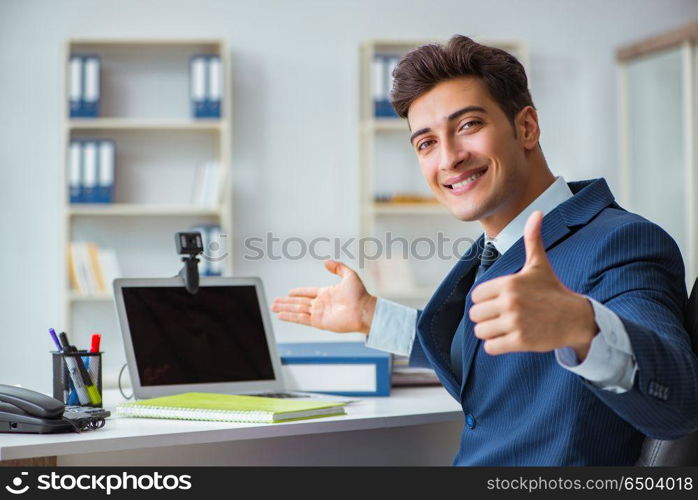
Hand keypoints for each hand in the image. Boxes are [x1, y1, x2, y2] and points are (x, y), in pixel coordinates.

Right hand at [271, 260, 376, 333]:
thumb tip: (326, 261)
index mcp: (327, 293)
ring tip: (273, 307)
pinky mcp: (319, 322)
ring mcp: (319, 313)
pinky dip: (290, 317)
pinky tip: (281, 316)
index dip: (298, 292)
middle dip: (286, 302)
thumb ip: (338, 267)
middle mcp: (321, 304)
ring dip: (285, 308)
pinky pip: (301, 319)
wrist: (365, 311)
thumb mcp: (349, 275)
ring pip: (297, 310)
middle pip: (299, 302)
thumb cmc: (360, 295)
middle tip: (274, 302)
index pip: (308, 292)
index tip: (289, 292)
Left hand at [469, 211, 597, 358]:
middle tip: (501, 316)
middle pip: (475, 315)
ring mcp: (515, 323)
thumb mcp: (539, 264)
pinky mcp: (520, 342)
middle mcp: (510, 302)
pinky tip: (509, 339)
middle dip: (485, 318)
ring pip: (481, 332)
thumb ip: (532, 239)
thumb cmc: (553, 290)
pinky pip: (491, 348)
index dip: (485, 300)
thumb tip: (537, 212)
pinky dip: (496, 346)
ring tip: (505, 328)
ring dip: (490, 333)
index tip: (500, 301)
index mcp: (509, 283)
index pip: (476, 296)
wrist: (577, 318)